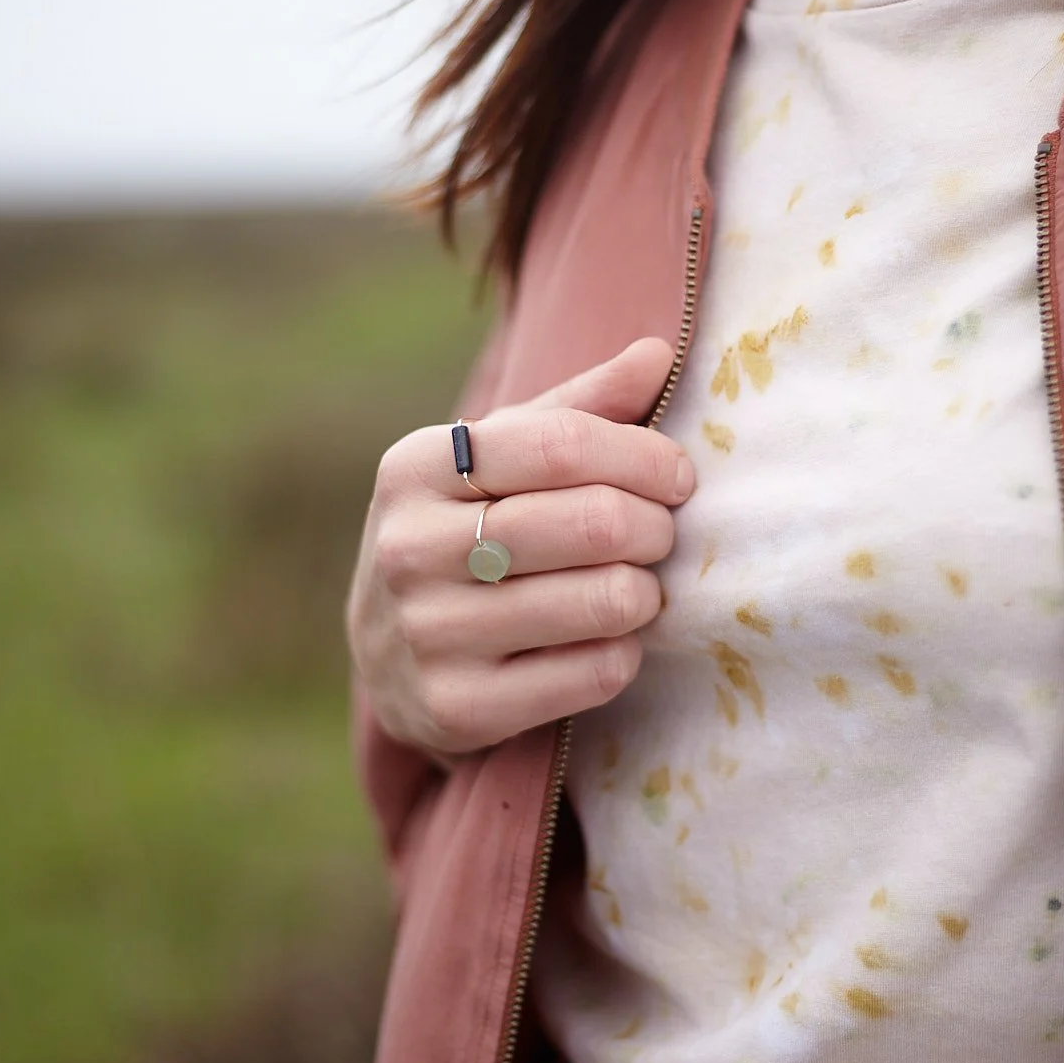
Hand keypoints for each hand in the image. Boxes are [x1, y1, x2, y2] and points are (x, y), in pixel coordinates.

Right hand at [346, 338, 694, 755]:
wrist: (386, 652)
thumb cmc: (465, 529)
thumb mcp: (499, 460)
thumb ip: (579, 408)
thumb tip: (660, 353)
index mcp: (417, 466)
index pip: (563, 444)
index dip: (643, 457)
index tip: (678, 477)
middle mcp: (409, 548)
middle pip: (589, 523)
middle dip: (653, 526)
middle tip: (661, 535)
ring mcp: (427, 633)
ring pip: (599, 601)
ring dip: (645, 593)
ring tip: (640, 587)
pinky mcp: (455, 708)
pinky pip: (590, 674)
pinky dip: (623, 655)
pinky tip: (610, 641)